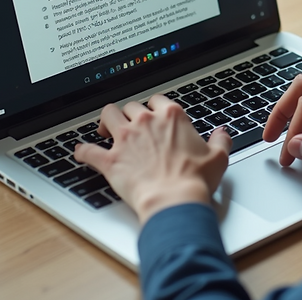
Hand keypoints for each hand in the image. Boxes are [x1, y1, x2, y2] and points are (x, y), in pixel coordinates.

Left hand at [74, 95, 231, 223]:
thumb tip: (222, 133)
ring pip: (107, 115)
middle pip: (131, 106)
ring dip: (105, 121)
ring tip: (105, 129)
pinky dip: (81, 151)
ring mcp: (125, 139)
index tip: (154, 115)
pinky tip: (79, 152)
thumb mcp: (218, 157)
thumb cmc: (195, 180)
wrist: (175, 200)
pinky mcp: (110, 160)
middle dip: (130, 114)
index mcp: (171, 117)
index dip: (154, 107)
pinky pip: (88, 151)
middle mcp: (146, 122)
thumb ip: (221, 141)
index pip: (157, 100)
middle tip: (131, 125)